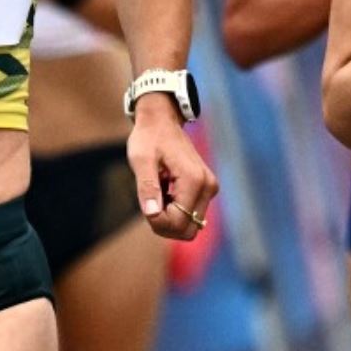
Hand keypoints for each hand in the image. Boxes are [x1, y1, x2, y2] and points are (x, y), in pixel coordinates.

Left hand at [126, 96, 218, 241]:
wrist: (162, 120)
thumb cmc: (149, 138)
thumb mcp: (141, 160)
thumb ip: (147, 187)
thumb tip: (152, 214)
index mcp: (193, 180)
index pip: (178, 222)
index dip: (157, 222)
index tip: (145, 204)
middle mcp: (208, 186)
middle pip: (188, 229)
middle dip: (165, 225)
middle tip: (149, 203)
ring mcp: (209, 188)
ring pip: (190, 225)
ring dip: (169, 217)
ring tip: (158, 192)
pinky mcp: (206, 189)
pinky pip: (190, 214)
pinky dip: (175, 211)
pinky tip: (165, 191)